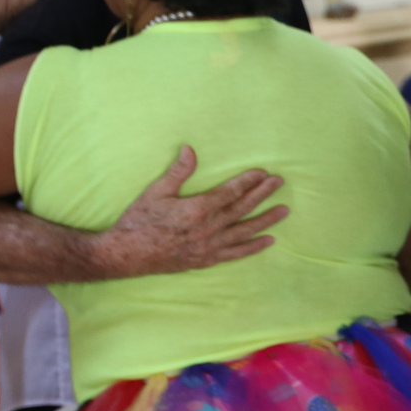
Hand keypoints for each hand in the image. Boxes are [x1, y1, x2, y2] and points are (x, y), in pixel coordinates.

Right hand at [90, 146, 288, 278]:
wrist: (126, 254)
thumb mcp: (155, 192)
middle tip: (279, 183)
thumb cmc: (138, 221)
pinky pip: (236, 254)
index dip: (248, 182)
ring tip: (284, 210)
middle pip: (242, 209)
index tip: (263, 173)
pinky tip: (269, 241)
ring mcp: (209, 246)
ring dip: (266, 220)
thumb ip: (178, 172)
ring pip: (245, 231)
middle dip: (262, 194)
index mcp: (197, 209)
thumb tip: (190, 150)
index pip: (231, 193)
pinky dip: (253, 247)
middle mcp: (208, 229)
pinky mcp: (207, 260)